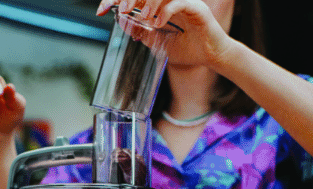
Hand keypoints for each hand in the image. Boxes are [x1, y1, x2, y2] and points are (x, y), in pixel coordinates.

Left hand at [96, 0, 235, 68]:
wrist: (211, 58)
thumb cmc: (189, 49)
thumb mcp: (158, 42)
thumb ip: (141, 32)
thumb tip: (120, 21)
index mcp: (160, 5)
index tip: (100, 9)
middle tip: (121, 9)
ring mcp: (184, 2)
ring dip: (148, 3)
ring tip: (142, 17)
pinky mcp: (197, 8)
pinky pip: (179, 3)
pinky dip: (166, 12)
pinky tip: (157, 23)